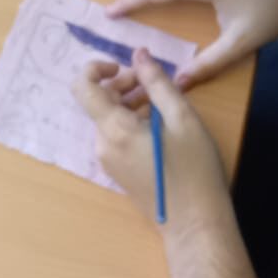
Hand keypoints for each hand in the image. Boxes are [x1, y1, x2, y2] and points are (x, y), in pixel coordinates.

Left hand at [72, 49, 231, 232]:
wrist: (194, 223)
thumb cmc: (193, 168)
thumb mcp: (182, 118)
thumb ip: (158, 82)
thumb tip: (139, 54)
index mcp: (115, 129)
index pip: (82, 87)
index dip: (96, 68)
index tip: (124, 67)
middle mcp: (103, 144)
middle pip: (99, 102)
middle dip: (122, 84)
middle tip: (155, 83)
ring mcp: (108, 161)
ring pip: (109, 119)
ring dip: (130, 103)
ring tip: (164, 104)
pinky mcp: (118, 171)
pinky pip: (116, 137)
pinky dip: (132, 122)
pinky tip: (161, 127)